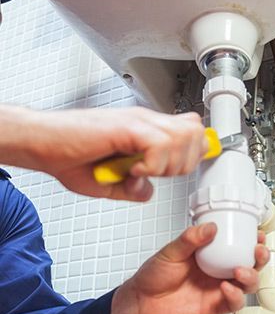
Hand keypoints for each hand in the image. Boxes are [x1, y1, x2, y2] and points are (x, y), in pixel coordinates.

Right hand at [0, 105, 207, 200]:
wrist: (41, 143)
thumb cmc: (69, 156)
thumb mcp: (109, 181)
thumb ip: (132, 188)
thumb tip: (148, 192)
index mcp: (146, 130)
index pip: (190, 130)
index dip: (194, 151)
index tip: (180, 168)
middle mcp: (146, 122)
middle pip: (195, 133)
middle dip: (185, 162)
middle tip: (160, 173)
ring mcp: (138, 122)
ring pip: (183, 137)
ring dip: (169, 163)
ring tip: (145, 170)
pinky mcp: (126, 126)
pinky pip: (159, 143)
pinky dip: (153, 164)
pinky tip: (134, 169)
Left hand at [109, 223, 269, 313]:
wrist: (140, 303)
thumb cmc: (154, 276)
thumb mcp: (171, 251)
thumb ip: (191, 239)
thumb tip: (211, 227)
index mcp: (211, 254)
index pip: (238, 245)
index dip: (252, 240)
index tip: (257, 233)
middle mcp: (219, 271)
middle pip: (251, 264)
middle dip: (260, 258)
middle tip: (258, 251)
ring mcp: (218, 289)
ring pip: (248, 284)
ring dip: (251, 276)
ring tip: (240, 270)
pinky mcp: (215, 306)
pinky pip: (234, 302)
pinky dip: (235, 295)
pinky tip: (226, 287)